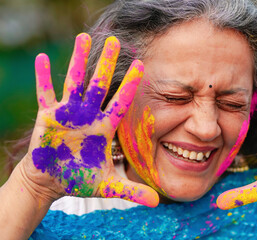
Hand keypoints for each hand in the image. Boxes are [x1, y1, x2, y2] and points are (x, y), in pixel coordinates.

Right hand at [21, 33, 158, 206]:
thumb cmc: (80, 178)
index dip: (130, 85)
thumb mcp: (108, 185)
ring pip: (74, 83)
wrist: (53, 180)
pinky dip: (43, 78)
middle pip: (99, 84)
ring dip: (78, 61)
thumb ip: (132, 191)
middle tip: (116, 41)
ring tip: (84, 38)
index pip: (121, 102)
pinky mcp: (48, 117)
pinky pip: (45, 94)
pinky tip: (43, 58)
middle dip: (107, 64)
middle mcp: (88, 115)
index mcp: (104, 127)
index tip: (141, 65)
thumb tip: (157, 204)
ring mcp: (68, 113)